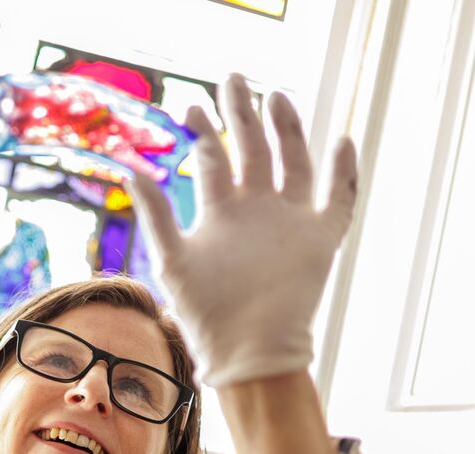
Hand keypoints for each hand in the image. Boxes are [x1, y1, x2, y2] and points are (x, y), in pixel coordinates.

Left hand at [128, 73, 358, 386]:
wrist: (246, 353)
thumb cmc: (204, 313)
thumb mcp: (170, 258)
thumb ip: (155, 213)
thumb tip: (130, 169)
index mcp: (222, 212)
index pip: (214, 160)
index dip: (203, 133)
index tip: (189, 107)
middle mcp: (257, 211)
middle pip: (254, 149)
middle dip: (244, 114)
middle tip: (234, 79)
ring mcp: (290, 222)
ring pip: (295, 163)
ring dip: (289, 130)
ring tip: (278, 97)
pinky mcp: (321, 240)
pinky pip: (339, 199)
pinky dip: (344, 172)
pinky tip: (342, 141)